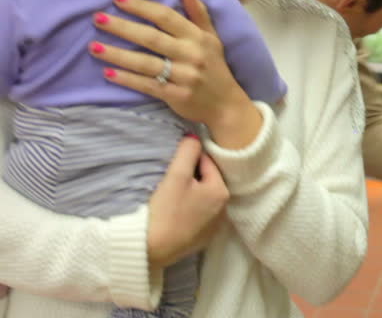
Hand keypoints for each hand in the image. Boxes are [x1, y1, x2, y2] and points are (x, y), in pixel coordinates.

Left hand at [90, 0, 260, 147]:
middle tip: (98, 18)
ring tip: (94, 46)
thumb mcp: (212, 38)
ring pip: (145, 63)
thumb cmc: (215, 67)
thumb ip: (198, 13)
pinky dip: (127, 79)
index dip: (141, 7)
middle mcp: (191, 55)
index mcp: (197, 37)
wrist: (226, 105)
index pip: (165, 17)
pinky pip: (147, 85)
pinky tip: (108, 73)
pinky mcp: (176, 96)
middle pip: (151, 38)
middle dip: (123, 27)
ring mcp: (184, 76)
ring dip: (118, 54)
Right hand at [147, 135, 228, 268]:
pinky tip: (175, 212)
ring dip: (191, 193)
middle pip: (207, 181)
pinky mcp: (204, 238)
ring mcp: (215, 226)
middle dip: (192, 176)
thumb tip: (194, 137)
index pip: (208, 163)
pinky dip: (190, 210)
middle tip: (171, 180)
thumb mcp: (176, 175)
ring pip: (203, 198)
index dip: (190, 160)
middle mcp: (225, 209)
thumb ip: (188, 151)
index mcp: (222, 191)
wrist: (151, 248)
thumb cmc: (165, 210)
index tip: (174, 164)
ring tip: (172, 196)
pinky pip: (199, 215)